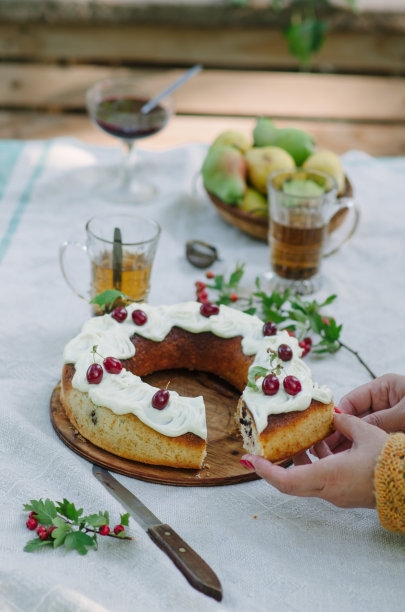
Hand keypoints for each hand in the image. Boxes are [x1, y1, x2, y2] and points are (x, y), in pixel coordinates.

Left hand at [241, 413, 387, 507]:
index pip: (286, 480)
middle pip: (290, 482)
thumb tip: (334, 416)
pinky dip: (314, 464)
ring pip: (306, 480)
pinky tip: (322, 445)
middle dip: (274, 467)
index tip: (251, 460)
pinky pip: (320, 480)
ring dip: (298, 461)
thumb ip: (345, 422)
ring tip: (298, 440)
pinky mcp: (344, 494)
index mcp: (328, 476)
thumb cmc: (388, 462)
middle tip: (262, 453)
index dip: (265, 471)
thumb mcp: (365, 434)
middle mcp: (328, 490)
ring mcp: (336, 495)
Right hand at [317, 374, 404, 455]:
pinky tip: (352, 459)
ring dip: (350, 443)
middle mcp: (384, 403)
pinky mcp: (396, 433)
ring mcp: (389, 418)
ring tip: (334, 457)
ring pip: (364, 432)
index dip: (338, 416)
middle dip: (340, 433)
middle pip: (355, 418)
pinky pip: (375, 441)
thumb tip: (354, 429)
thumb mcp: (404, 412)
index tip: (325, 431)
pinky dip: (364, 450)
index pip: (352, 401)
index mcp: (383, 388)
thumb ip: (379, 420)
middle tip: (323, 448)